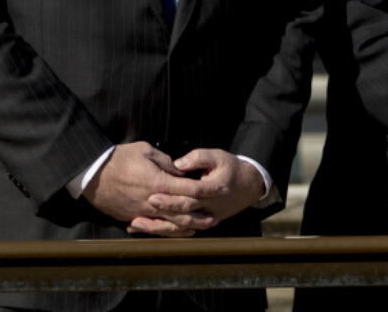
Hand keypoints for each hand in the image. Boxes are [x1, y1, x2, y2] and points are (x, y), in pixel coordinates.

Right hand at [82, 142, 212, 236]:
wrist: (92, 175)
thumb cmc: (118, 158)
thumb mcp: (144, 150)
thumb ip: (165, 161)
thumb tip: (180, 170)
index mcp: (157, 182)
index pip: (187, 189)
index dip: (204, 190)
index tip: (218, 190)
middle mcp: (152, 201)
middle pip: (182, 212)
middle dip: (199, 215)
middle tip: (214, 217)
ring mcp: (143, 212)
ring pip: (170, 224)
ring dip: (187, 227)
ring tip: (201, 227)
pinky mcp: (133, 217)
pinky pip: (155, 227)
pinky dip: (169, 231)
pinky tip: (179, 231)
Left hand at [134, 148, 264, 232]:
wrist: (249, 186)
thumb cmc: (230, 168)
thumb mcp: (217, 156)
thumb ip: (198, 158)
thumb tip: (179, 163)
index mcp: (214, 189)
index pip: (190, 194)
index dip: (171, 196)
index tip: (153, 194)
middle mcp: (211, 207)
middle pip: (184, 213)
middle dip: (161, 212)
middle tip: (140, 210)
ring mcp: (208, 217)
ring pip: (182, 226)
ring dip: (160, 227)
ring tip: (138, 224)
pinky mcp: (204, 222)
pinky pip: (184, 229)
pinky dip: (166, 231)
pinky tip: (149, 228)